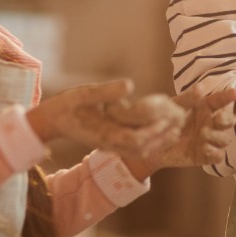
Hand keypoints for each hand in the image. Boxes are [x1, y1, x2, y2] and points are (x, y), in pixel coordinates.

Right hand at [25, 79, 183, 155]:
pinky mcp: (113, 143)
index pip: (134, 139)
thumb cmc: (68, 105)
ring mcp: (112, 146)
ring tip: (178, 125)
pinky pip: (137, 148)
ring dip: (161, 140)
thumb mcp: (84, 94)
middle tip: (182, 122)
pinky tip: (165, 128)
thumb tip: (130, 85)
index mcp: (104, 134)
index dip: (153, 132)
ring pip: (141, 151)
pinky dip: (153, 141)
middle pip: (142, 149)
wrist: (53, 120)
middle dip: (163, 137)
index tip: (168, 119)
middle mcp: (110, 143)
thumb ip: (107, 92)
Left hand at [128, 84, 235, 171]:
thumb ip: (187, 99)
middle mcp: (210, 123)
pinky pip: (218, 156)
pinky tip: (204, 148)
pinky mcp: (205, 156)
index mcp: (204, 108)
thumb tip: (201, 88)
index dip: (228, 96)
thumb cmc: (163, 121)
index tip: (234, 93)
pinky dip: (215, 152)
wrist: (151, 144)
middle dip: (227, 119)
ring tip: (203, 134)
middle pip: (229, 121)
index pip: (220, 101)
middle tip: (218, 119)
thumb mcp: (173, 107)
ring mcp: (209, 140)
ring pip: (225, 139)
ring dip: (217, 137)